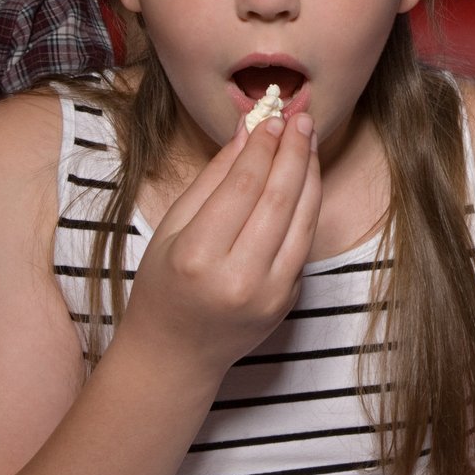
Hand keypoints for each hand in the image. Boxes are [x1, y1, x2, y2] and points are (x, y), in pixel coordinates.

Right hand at [116, 114, 323, 380]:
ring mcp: (269, 294)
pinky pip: (304, 241)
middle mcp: (237, 278)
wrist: (176, 356)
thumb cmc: (164, 287)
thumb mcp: (172, 229)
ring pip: (302, 218)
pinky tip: (306, 177)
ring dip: (310, 173)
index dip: (262, 148)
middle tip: (301, 118)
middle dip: (294, 151)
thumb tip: (247, 131)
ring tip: (308, 139)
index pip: (243, 187)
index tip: (272, 119)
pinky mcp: (288, 300)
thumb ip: (213, 179)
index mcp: (197, 256)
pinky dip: (310, 204)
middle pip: (279, 198)